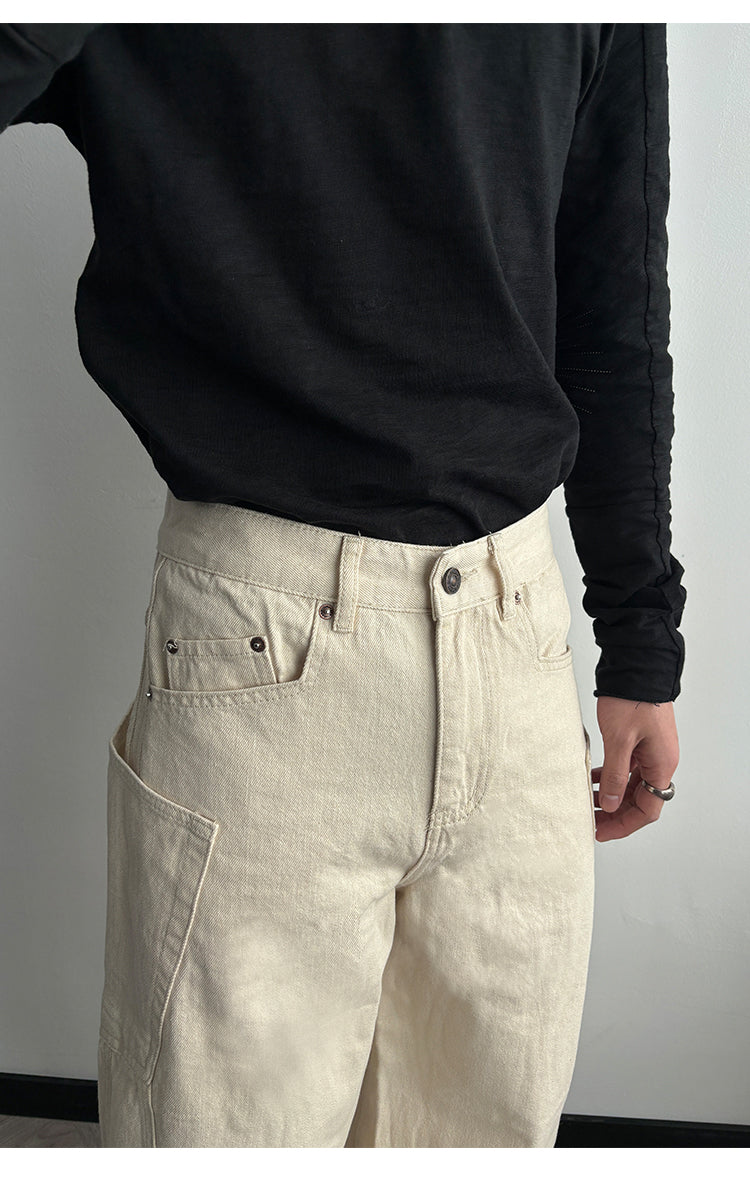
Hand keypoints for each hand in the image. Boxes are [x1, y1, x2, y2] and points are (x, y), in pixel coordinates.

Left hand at [591, 696, 678, 841]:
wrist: (637, 665)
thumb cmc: (631, 698)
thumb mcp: (619, 741)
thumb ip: (616, 776)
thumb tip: (612, 805)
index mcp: (661, 765)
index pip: (647, 809)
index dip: (623, 825)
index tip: (601, 832)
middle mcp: (661, 761)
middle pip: (640, 800)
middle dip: (616, 814)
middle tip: (590, 821)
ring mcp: (652, 751)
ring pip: (632, 785)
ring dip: (612, 796)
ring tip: (586, 802)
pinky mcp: (641, 741)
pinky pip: (628, 768)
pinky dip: (611, 777)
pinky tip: (591, 778)